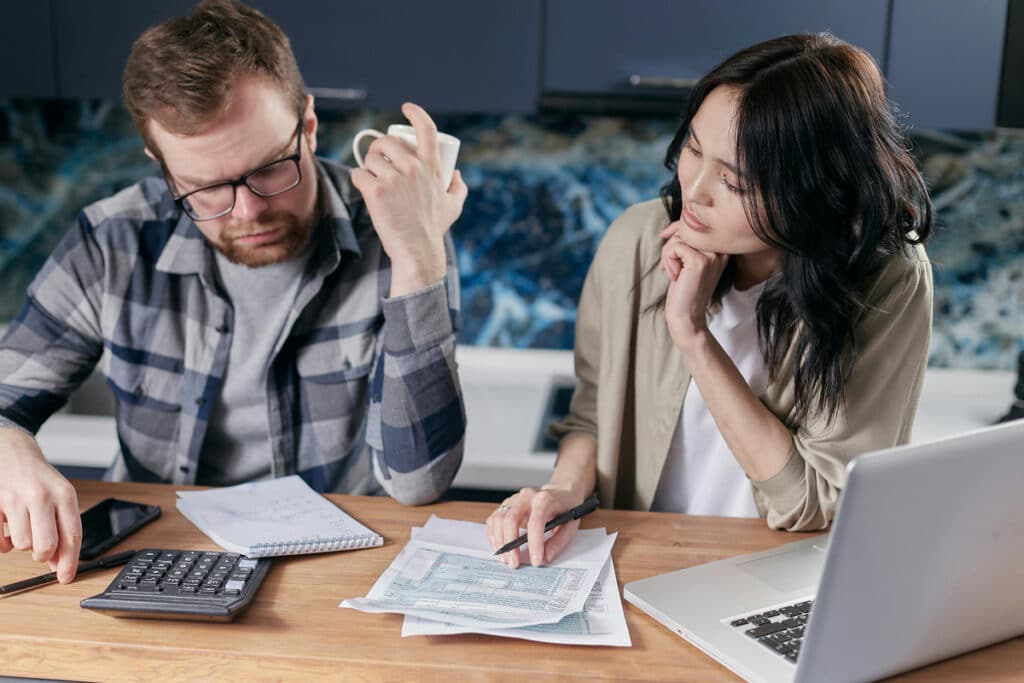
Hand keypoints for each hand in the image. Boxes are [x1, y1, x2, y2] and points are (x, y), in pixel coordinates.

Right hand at [0, 428, 81, 581]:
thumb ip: (63, 529)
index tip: (67, 578)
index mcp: (64, 495)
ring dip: (22, 542)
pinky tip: (6, 527)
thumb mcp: (60, 497)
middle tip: (42, 549)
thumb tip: (60, 564)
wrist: (11, 451)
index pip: (72, 536)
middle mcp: (41, 496)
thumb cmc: (39, 479)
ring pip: (21, 545)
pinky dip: (2, 543)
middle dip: (44, 555)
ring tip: (24, 525)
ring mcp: (14, 499)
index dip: (70, 562)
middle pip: (45, 547)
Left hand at [349, 102, 467, 296]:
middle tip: (378, 160)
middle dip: (379, 147)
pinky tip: (364, 188)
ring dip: (368, 165)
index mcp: (431, 167)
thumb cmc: (434, 229)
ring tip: (372, 177)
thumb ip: (458, 188)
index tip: (406, 108)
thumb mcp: (454, 206)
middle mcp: (413, 168)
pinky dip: (359, 180)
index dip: (416, 113)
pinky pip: (358, 174)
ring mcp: (393, 179)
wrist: (417, 250)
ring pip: (370, 157)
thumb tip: (456, 174)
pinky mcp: (375, 191)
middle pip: (387, 142)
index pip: (426, 129)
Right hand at [486, 485, 582, 568]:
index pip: (536, 521)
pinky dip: (494, 536)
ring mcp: (514, 500)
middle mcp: (526, 497)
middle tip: (514, 563)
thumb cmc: (565, 510)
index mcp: (545, 500)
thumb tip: (544, 558)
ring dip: (499, 542)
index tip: (536, 561)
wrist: (560, 493)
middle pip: (511, 519)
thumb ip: (558, 542)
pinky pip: (493, 520)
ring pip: (498, 519)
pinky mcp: (506, 505)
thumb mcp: (570, 526)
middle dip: (510, 544)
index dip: (535, 543)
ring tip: (506, 559)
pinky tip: (499, 548)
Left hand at [659, 222, 728, 348]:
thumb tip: (669, 228)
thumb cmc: (683, 290)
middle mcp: (721, 250)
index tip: (664, 237)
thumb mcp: (686, 261)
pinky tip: (674, 276)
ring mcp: (713, 255)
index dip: (677, 228)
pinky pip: (675, 247)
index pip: (697, 224)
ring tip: (673, 272)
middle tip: (669, 266)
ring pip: (680, 237)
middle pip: (687, 228)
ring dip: (668, 254)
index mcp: (722, 249)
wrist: (686, 316)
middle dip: (671, 244)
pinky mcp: (700, 261)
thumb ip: (684, 242)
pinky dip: (668, 260)